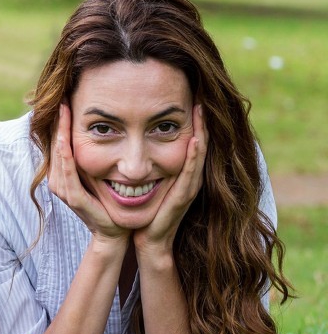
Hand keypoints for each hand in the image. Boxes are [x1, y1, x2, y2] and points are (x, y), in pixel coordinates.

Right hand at [50, 103, 126, 242]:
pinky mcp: (74, 198)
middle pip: (55, 144)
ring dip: (60, 132)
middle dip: (58, 121)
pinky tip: (65, 140)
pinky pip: (68, 172)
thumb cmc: (109, 203)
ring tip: (62, 112)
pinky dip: (65, 155)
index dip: (60, 121)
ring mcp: (64, 190)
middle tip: (61, 97)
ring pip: (59, 155)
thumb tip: (100, 131)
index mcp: (62, 174)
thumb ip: (93, 158)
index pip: (59, 142)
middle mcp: (58, 181)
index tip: (65, 99)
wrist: (114, 232)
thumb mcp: (98, 175)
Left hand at [134, 104, 206, 254]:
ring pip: (197, 154)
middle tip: (203, 96)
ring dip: (202, 131)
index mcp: (179, 171)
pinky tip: (195, 139)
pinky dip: (193, 155)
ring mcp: (188, 186)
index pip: (190, 140)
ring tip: (201, 110)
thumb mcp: (145, 178)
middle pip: (199, 142)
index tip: (190, 96)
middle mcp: (188, 176)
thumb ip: (145, 160)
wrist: (144, 238)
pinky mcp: (183, 196)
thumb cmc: (142, 209)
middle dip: (201, 120)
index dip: (192, 120)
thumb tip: (130, 137)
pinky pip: (190, 172)